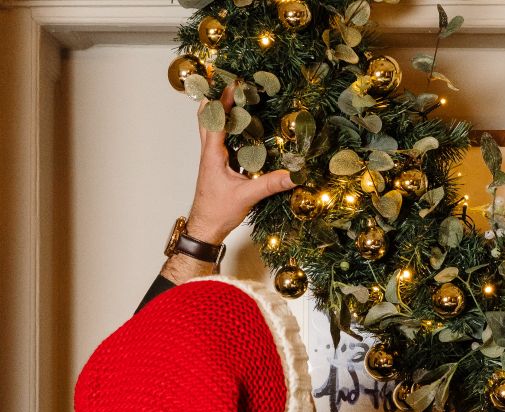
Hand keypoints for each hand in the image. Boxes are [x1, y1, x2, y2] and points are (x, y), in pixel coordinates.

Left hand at [185, 81, 295, 244]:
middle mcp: (209, 152)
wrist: (205, 227)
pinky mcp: (216, 166)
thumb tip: (294, 175)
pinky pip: (220, 141)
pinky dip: (228, 130)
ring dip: (221, 113)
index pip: (216, 120)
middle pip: (207, 118)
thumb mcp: (247, 196)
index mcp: (212, 154)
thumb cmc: (218, 211)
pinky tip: (243, 131)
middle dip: (216, 99)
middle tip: (230, 85)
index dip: (223, 101)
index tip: (234, 84)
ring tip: (236, 100)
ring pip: (212, 129)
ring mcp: (211, 159)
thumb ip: (270, 184)